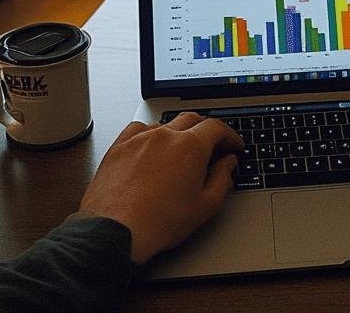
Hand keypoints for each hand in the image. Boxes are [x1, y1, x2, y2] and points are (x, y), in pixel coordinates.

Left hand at [78, 113, 242, 262]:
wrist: (116, 230)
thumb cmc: (158, 222)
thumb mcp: (205, 206)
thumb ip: (222, 179)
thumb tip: (228, 165)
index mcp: (190, 147)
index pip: (217, 127)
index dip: (230, 136)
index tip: (233, 145)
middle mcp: (165, 136)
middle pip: (192, 119)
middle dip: (206, 130)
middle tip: (212, 146)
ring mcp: (139, 138)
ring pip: (165, 124)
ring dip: (178, 132)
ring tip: (181, 151)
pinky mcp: (119, 146)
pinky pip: (138, 129)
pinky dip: (150, 134)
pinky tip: (151, 148)